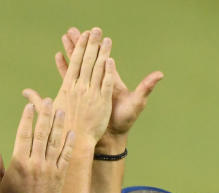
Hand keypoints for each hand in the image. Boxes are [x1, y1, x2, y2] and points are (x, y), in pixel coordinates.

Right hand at [0, 97, 74, 192]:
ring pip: (55, 141)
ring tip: (61, 110)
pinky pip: (66, 156)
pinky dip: (69, 143)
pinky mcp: (61, 176)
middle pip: (41, 133)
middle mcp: (36, 163)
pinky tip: (71, 132)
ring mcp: (50, 169)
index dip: (27, 118)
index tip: (29, 106)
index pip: (24, 134)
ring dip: (58, 124)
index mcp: (19, 162)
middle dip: (45, 115)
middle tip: (48, 101)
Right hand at [55, 27, 161, 144]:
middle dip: (81, 43)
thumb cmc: (125, 120)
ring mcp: (87, 87)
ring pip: (77, 64)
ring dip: (71, 51)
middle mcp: (98, 80)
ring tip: (65, 37)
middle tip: (74, 29)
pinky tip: (58, 56)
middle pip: (88, 57)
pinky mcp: (79, 95)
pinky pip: (69, 78)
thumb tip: (160, 74)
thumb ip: (146, 87)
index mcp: (110, 80)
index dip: (97, 45)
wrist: (111, 136)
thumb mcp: (137, 102)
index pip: (102, 58)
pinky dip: (64, 67)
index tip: (91, 32)